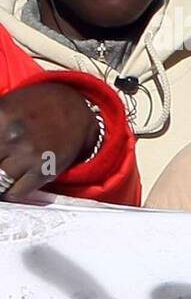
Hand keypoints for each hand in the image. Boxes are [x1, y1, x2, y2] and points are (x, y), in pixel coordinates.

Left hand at [0, 82, 96, 200]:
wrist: (75, 110)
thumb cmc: (34, 107)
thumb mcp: (3, 105)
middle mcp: (12, 137)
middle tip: (0, 162)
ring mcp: (29, 156)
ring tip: (3, 175)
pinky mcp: (44, 171)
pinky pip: (16, 192)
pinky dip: (9, 192)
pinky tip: (10, 183)